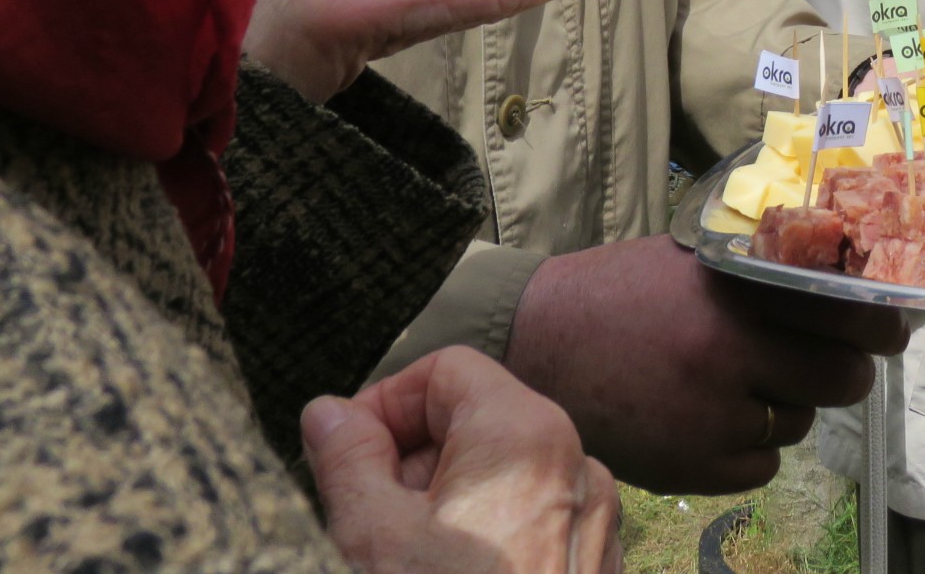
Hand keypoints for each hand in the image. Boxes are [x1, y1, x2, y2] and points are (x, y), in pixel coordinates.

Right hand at [306, 346, 620, 573]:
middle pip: (475, 422)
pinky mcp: (595, 565)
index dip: (384, 404)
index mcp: (526, 432)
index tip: (342, 456)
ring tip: (403, 561)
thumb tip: (329, 411)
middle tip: (362, 522)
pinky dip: (485, 537)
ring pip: (501, 477)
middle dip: (408, 463)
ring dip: (441, 506)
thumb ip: (345, 460)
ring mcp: (593, 518)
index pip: (447, 370)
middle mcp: (575, 461)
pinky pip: (532, 522)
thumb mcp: (370, 538)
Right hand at [505, 234, 907, 493]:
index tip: (895, 324)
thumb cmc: (620, 292)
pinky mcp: (692, 467)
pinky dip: (749, 446)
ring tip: (741, 383)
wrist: (537, 344)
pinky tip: (713, 418)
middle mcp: (729, 355)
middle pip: (838, 380)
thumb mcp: (695, 261)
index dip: (880, 324)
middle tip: (829, 362)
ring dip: (785, 406)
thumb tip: (847, 286)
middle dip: (842, 372)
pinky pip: (761, 464)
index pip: (844, 315)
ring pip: (798, 424)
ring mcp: (710, 418)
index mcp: (734, 293)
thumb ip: (762, 274)